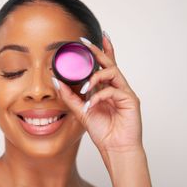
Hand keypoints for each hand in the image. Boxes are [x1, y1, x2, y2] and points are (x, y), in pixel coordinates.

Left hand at [52, 33, 142, 152]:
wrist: (115, 148)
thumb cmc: (102, 130)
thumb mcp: (81, 110)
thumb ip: (69, 96)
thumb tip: (56, 80)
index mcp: (106, 88)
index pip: (104, 65)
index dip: (101, 50)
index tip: (92, 38)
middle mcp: (116, 87)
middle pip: (109, 62)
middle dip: (97, 51)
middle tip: (85, 42)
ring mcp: (124, 92)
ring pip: (112, 72)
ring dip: (95, 77)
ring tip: (85, 87)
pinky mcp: (130, 100)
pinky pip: (113, 91)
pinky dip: (99, 96)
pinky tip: (91, 105)